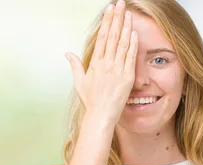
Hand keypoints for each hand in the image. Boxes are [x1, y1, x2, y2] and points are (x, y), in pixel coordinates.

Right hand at [65, 0, 136, 124]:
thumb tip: (68, 53)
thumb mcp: (80, 81)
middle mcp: (106, 63)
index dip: (106, 22)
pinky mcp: (127, 77)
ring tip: (128, 13)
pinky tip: (134, 32)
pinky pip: (130, 57)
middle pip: (112, 35)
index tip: (109, 10)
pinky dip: (133, 44)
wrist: (100, 115)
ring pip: (122, 43)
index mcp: (95, 63)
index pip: (102, 37)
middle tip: (119, 4)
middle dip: (116, 18)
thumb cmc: (91, 101)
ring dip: (126, 27)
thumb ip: (75, 65)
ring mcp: (117, 69)